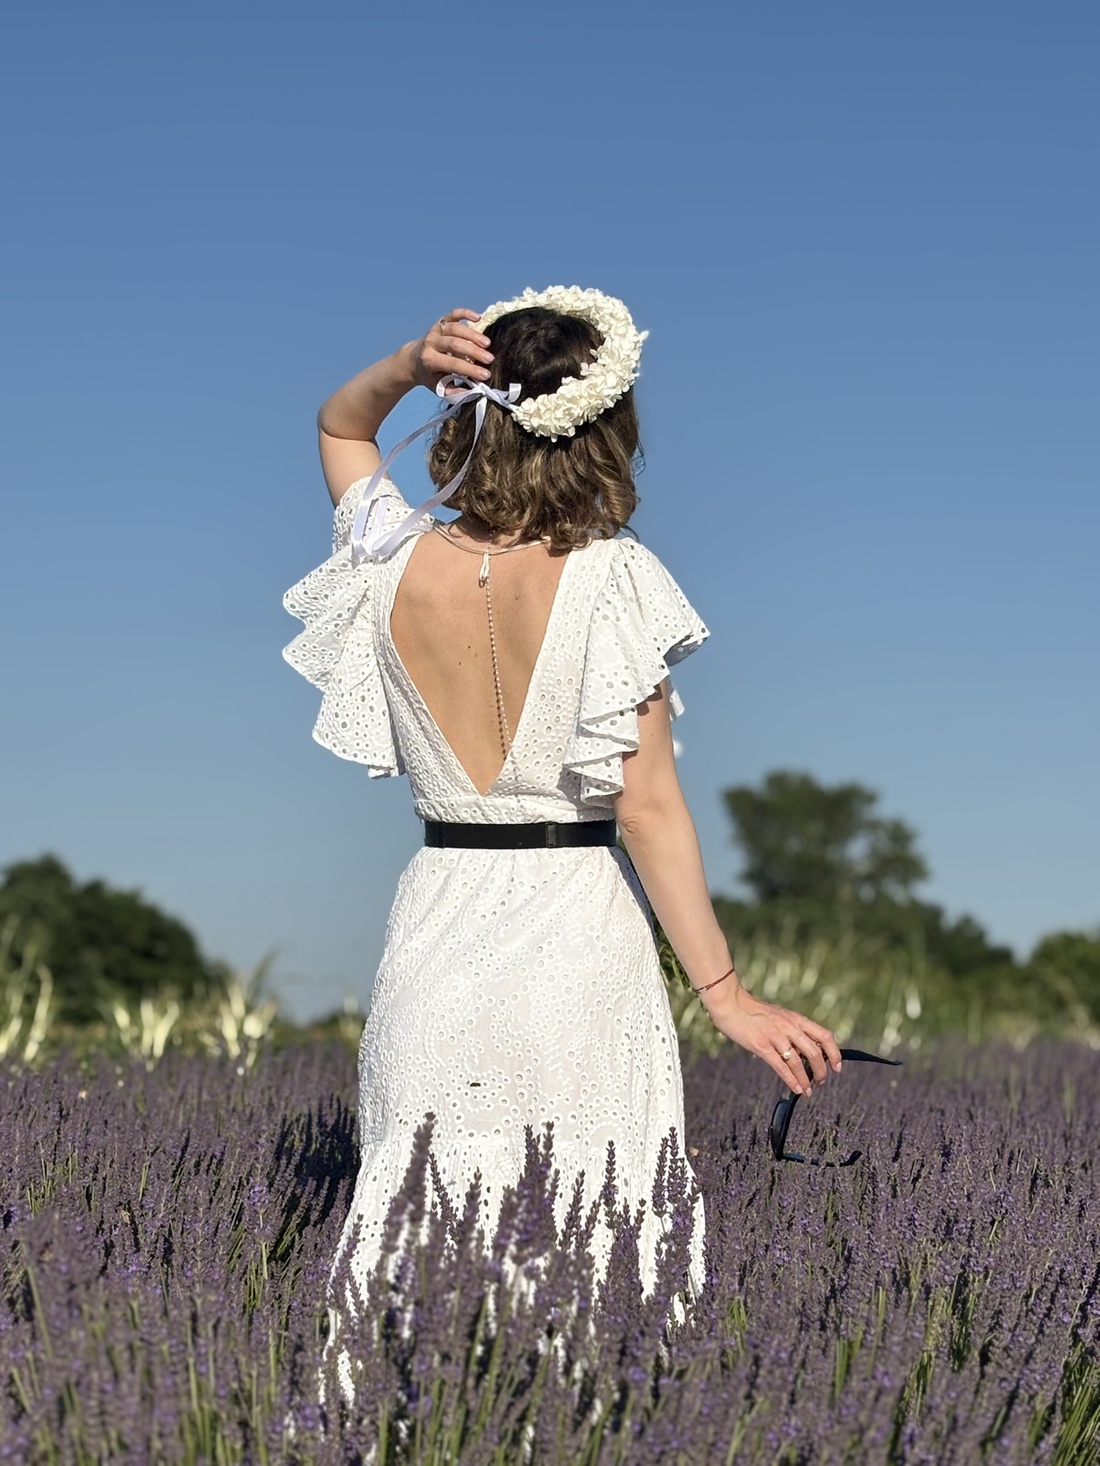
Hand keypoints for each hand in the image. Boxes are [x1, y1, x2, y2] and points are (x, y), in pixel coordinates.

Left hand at [409, 308, 493, 390]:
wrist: (413, 360)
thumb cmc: (430, 376)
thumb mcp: (439, 388)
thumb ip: (454, 391)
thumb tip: (473, 391)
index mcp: (429, 360)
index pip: (453, 364)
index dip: (470, 369)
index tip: (486, 374)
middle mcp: (431, 343)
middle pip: (454, 344)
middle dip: (474, 351)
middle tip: (490, 359)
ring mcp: (435, 330)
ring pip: (455, 328)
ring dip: (473, 335)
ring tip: (487, 344)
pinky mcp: (440, 322)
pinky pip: (452, 315)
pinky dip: (465, 313)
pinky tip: (478, 317)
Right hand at [706, 985, 842, 1093]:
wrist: (732, 1004)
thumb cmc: (754, 1012)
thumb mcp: (780, 1017)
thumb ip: (793, 1031)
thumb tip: (804, 1051)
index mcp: (796, 1019)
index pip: (824, 1036)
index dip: (834, 1053)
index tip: (837, 1067)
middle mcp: (789, 1027)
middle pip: (815, 1052)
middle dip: (822, 1071)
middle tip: (821, 1081)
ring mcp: (775, 1036)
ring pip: (799, 1062)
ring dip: (806, 1079)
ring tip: (809, 1090)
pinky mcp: (761, 1045)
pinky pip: (781, 1066)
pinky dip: (792, 1080)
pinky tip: (796, 1089)